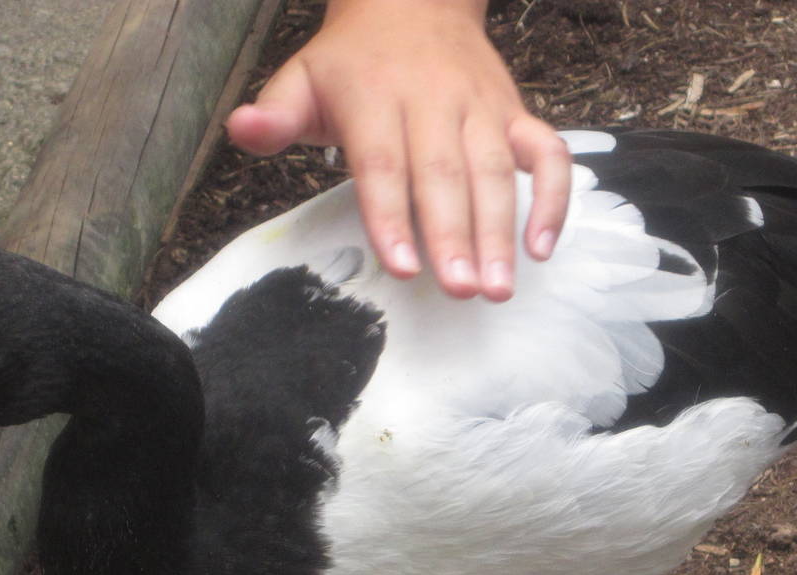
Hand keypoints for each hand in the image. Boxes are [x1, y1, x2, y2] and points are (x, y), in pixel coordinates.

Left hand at [226, 0, 570, 301]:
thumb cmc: (352, 62)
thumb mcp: (301, 78)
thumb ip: (274, 114)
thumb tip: (242, 129)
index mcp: (375, 97)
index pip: (383, 163)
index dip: (392, 216)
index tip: (403, 267)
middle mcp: (433, 101)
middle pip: (445, 174)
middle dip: (454, 235)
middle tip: (460, 290)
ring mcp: (480, 107)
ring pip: (496, 170)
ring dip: (501, 230)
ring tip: (498, 287)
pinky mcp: (514, 113)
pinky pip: (547, 152)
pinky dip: (554, 197)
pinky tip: (544, 246)